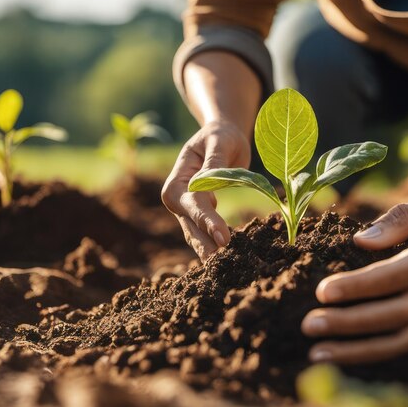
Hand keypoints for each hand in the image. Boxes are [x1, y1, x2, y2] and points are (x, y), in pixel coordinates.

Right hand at [161, 120, 250, 259]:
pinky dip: (216, 248)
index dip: (208, 221)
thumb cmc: (220, 136)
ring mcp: (187, 212)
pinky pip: (206, 236)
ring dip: (210, 252)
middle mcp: (177, 200)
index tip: (224, 238)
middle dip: (207, 246)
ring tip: (227, 270)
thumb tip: (209, 184)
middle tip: (223, 266)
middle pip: (192, 227)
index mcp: (177, 181)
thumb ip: (214, 163)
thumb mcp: (219, 141)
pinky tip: (230, 261)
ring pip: (197, 237)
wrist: (220, 138)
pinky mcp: (200, 219)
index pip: (193, 204)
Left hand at [301, 187, 407, 364]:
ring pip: (403, 340)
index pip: (397, 276)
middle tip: (309, 325)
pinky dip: (375, 351)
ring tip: (317, 352)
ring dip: (358, 350)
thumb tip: (360, 240)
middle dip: (350, 324)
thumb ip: (399, 218)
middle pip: (397, 316)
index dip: (359, 287)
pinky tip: (343, 352)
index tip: (323, 292)